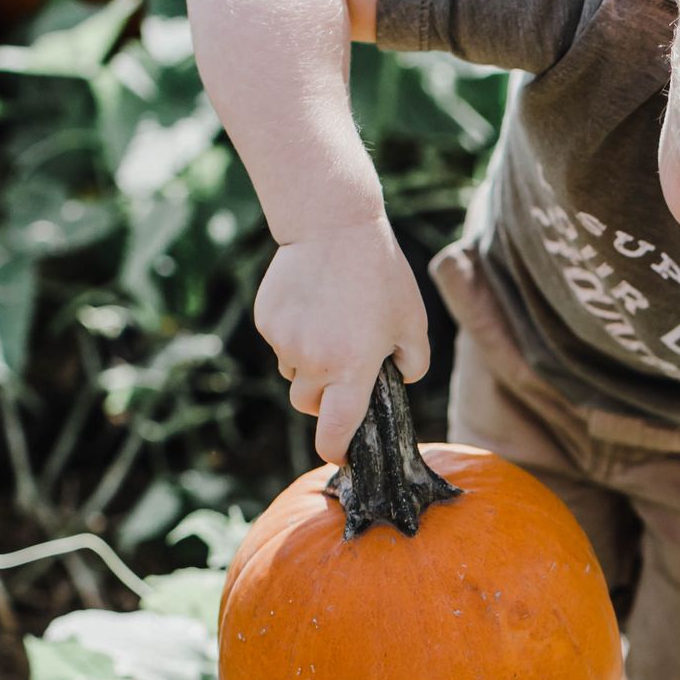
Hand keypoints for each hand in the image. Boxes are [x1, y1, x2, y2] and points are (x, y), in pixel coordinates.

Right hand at [254, 220, 428, 464]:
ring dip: (310, 364)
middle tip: (345, 369)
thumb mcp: (412, 321)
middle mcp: (312, 362)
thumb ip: (412, 363)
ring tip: (332, 324)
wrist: (331, 224)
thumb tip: (400, 382)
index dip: (336, 451)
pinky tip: (313, 304)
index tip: (342, 455)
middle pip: (308, 405)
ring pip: (293, 373)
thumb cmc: (380, 274)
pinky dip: (295, 335)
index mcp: (352, 370)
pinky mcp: (266, 320)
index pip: (335, 431)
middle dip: (325, 398)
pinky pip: (280, 343)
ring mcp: (284, 341)